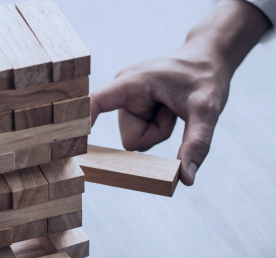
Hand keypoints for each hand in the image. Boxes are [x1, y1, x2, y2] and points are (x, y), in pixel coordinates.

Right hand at [90, 0, 269, 185]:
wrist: (209, 60)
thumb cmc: (207, 78)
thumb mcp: (207, 110)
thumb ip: (196, 144)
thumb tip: (186, 180)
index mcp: (133, 82)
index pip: (98, 102)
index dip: (82, 120)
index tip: (67, 139)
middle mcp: (123, 91)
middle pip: (130, 139)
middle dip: (156, 135)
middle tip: (173, 111)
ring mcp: (127, 102)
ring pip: (136, 142)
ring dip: (159, 132)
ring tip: (171, 108)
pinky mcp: (132, 109)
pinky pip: (140, 137)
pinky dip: (158, 130)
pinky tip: (167, 110)